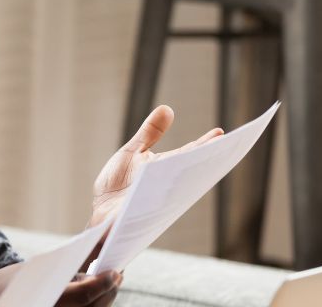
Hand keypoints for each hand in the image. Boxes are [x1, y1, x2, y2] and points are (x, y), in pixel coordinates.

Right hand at [0, 266, 120, 306]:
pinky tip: (95, 294)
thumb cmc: (7, 285)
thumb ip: (66, 262)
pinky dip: (91, 305)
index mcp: (47, 300)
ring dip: (103, 299)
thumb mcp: (36, 268)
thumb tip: (96, 249)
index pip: (85, 296)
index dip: (104, 284)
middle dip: (109, 291)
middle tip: (117, 274)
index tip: (116, 272)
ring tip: (109, 284)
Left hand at [89, 106, 223, 226]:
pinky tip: (168, 185)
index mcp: (164, 168)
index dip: (204, 145)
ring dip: (190, 178)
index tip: (220, 133)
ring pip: (178, 189)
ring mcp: (156, 200)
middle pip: (189, 171)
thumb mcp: (133, 151)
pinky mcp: (141, 213)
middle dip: (206, 160)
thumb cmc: (117, 184)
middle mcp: (165, 184)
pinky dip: (162, 196)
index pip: (188, 154)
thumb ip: (150, 133)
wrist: (98, 211)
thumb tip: (167, 108)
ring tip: (203, 162)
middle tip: (222, 146)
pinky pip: (154, 205)